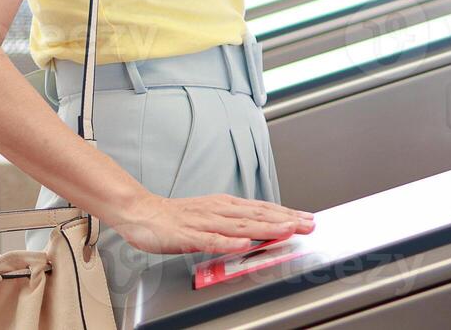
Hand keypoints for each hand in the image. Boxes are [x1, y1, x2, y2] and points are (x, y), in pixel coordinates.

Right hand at [107, 190, 315, 255]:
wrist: (142, 212)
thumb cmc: (175, 217)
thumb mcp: (210, 215)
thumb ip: (232, 223)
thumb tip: (257, 229)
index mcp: (225, 206)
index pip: (262, 209)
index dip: (286, 213)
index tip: (306, 218)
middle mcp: (220, 210)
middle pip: (258, 215)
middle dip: (286, 219)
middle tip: (308, 224)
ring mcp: (205, 222)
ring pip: (241, 225)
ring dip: (266, 227)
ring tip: (287, 229)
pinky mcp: (189, 235)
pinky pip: (211, 240)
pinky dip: (229, 242)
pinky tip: (244, 244)